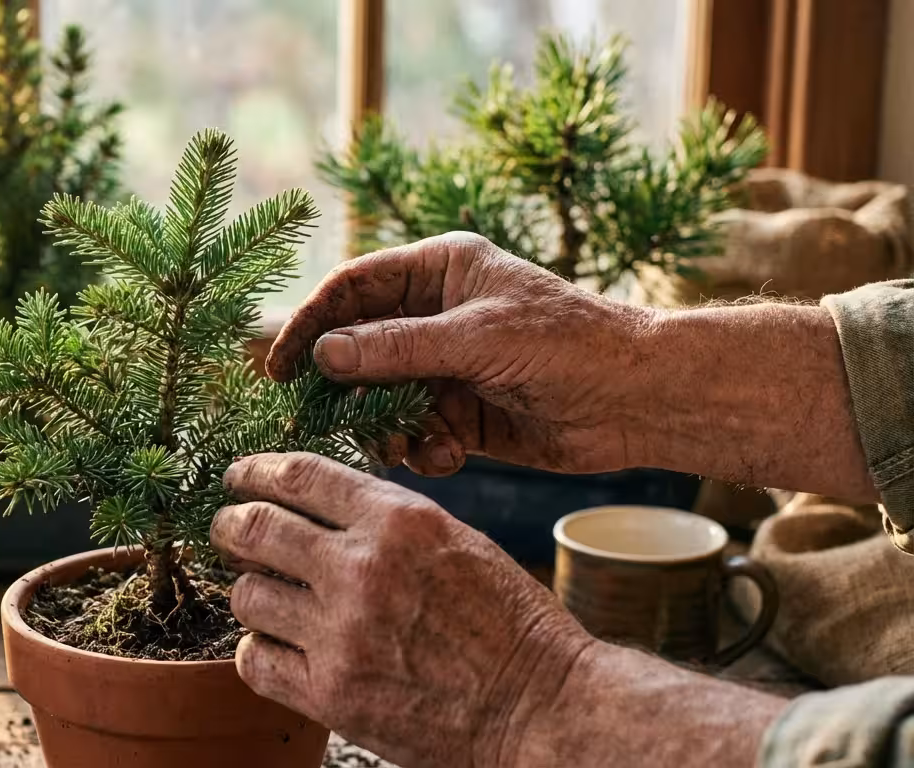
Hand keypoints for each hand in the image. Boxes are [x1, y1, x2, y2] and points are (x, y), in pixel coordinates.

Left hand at [212, 452, 593, 767]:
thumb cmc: (510, 625)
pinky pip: (255, 659)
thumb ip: (387, 520)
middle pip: (255, 528)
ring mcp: (341, 633)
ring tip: (264, 595)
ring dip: (249, 591)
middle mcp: (362, 569)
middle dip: (228, 524)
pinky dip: (257, 649)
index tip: (239, 476)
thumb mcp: (457, 542)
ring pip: (247, 595)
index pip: (300, 475)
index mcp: (400, 521)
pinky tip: (275, 645)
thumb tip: (319, 506)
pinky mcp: (330, 693)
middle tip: (225, 529)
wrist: (540, 708)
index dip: (256, 471)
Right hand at [266, 232, 656, 475]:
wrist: (638, 399)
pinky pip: (415, 432)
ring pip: (382, 398)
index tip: (280, 367)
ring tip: (406, 446)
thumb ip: (396, 347)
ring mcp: (447, 365)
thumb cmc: (567, 344)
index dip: (311, 324)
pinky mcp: (461, 413)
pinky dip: (422, 448)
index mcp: (439, 271)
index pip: (352, 289)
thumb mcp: (476, 338)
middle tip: (322, 423)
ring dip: (385, 427)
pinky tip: (448, 456)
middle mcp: (436, 314)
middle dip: (345, 389)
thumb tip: (324, 355)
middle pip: (359, 348)